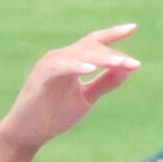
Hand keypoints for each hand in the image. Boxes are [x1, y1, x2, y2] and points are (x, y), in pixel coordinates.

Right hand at [0, 25, 140, 150]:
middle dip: (113, 55)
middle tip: (134, 64)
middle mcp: (60, 57)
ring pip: (79, 55)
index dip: (113, 34)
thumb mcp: (87, 97)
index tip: (133, 28)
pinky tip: (90, 69)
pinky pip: (60, 67)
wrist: (28, 133)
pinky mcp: (40, 77)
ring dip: (101, 59)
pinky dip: (75, 66)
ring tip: (120, 65)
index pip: (95, 43)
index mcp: (72, 60)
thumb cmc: (54, 114)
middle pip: (90, 47)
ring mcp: (49, 65)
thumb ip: (106, 83)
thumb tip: (129, 68)